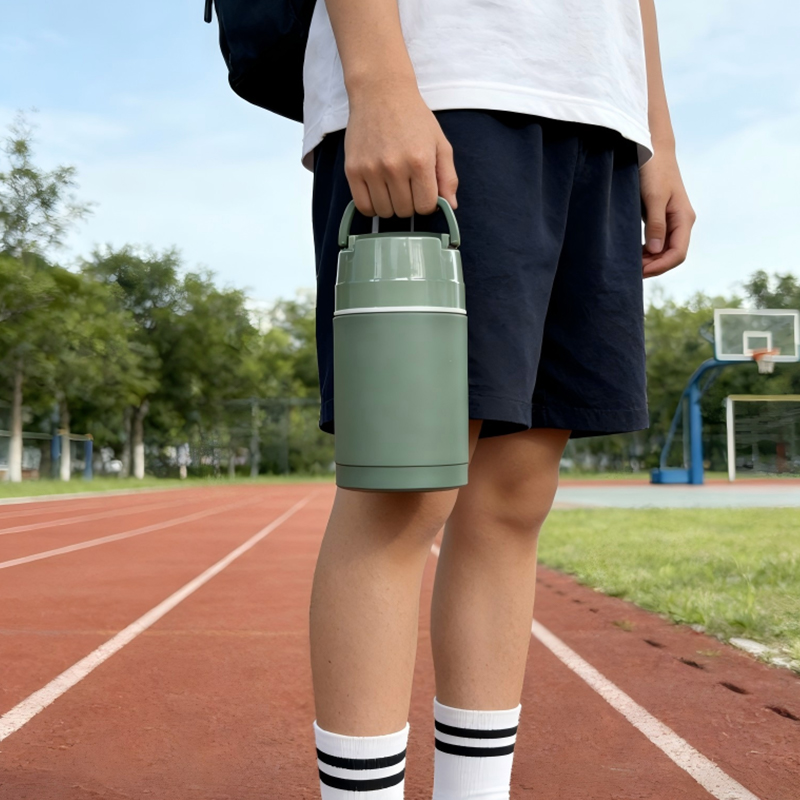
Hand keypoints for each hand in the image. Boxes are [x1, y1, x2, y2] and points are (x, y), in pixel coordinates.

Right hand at [344, 78, 457, 217]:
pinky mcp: (352, 170)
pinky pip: (363, 206)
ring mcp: (371, 169)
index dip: (428, 203)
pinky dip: (372, 206)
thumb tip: (450, 206)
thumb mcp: (440, 143)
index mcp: (420, 161)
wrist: (380, 92)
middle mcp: (395, 167)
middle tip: (408, 186)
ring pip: (385, 212)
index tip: (424, 191)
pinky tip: (378, 193)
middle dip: (410, 204)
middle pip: (405, 211)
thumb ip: (448, 177)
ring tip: (392, 187)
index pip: (426, 207)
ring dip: (391, 205)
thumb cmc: (413, 118)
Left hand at [639, 148, 695, 277]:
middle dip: (653, 266)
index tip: (640, 271)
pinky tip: (632, 253)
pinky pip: (656, 242)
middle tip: (630, 271)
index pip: (678, 254)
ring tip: (629, 265)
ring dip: (649, 260)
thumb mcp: (654, 197)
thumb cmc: (654, 170)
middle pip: (671, 255)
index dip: (660, 266)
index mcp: (684, 219)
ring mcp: (671, 221)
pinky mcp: (660, 218)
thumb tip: (654, 250)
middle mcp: (680, 222)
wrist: (652, 150)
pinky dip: (645, 251)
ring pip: (663, 250)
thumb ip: (656, 224)